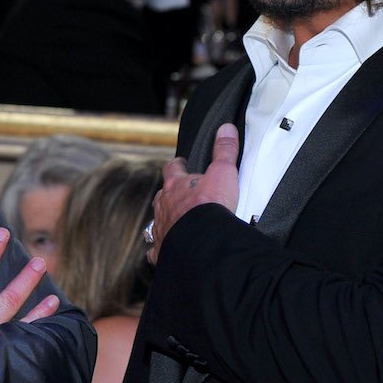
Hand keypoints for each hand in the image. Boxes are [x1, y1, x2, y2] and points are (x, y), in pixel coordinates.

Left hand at [148, 123, 239, 263]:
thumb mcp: (223, 173)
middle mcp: (163, 206)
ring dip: (165, 220)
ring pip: (157, 221)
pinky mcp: (162, 250)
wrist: (203, 241)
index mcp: (175, 186)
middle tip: (179, 194)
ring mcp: (160, 229)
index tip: (181, 163)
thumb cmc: (211, 206)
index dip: (177, 165)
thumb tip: (226, 129)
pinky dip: (160, 250)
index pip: (172, 169)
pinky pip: (156, 251)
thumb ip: (224, 151)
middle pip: (162, 195)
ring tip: (174, 222)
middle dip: (169, 194)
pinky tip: (164, 253)